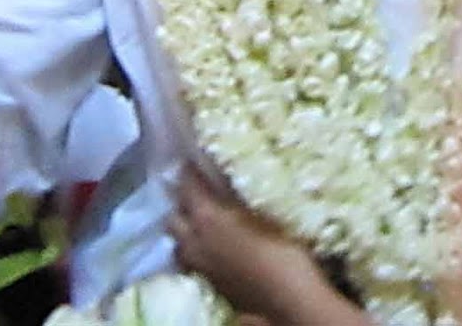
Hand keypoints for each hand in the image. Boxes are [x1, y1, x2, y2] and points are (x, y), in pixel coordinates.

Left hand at [169, 167, 364, 325]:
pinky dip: (194, 249)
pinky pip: (191, 261)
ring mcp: (200, 266)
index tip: (192, 159)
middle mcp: (195, 241)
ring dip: (184, 230)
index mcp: (207, 217)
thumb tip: (226, 183)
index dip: (188, 170)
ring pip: (178, 242)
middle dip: (179, 202)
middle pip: (173, 217)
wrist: (289, 303)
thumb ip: (237, 200)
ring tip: (197, 222)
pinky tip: (210, 248)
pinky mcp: (210, 284)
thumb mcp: (264, 216)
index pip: (187, 185)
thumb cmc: (282, 252)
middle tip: (191, 191)